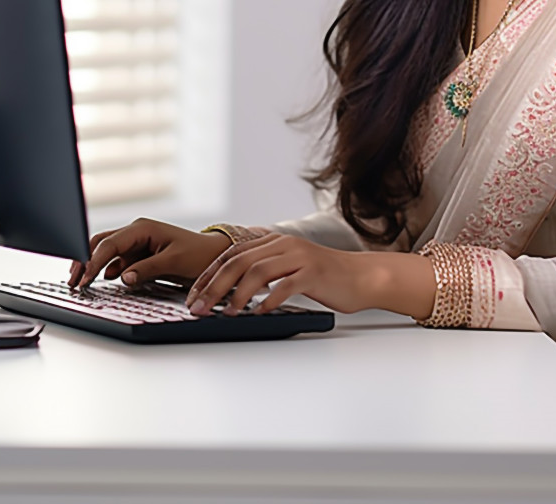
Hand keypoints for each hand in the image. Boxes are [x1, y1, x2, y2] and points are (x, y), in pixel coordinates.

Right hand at [68, 218, 231, 288]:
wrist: (213, 256)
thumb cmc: (198, 254)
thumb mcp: (173, 261)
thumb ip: (147, 268)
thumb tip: (123, 277)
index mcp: (143, 228)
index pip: (109, 244)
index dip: (93, 261)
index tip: (83, 278)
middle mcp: (136, 232)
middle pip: (101, 243)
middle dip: (84, 260)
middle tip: (73, 281)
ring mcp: (136, 243)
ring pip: (106, 251)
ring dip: (92, 265)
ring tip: (80, 282)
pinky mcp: (139, 254)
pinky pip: (116, 260)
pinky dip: (106, 269)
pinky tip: (100, 280)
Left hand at [184, 234, 436, 319]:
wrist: (363, 277)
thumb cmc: (324, 279)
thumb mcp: (288, 270)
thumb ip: (263, 274)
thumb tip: (227, 294)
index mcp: (274, 241)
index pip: (230, 255)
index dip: (208, 275)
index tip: (192, 296)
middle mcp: (284, 244)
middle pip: (238, 262)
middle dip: (213, 286)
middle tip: (198, 308)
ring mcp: (299, 257)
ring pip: (257, 271)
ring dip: (237, 295)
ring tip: (226, 314)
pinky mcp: (314, 272)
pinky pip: (285, 285)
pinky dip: (268, 300)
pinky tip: (260, 313)